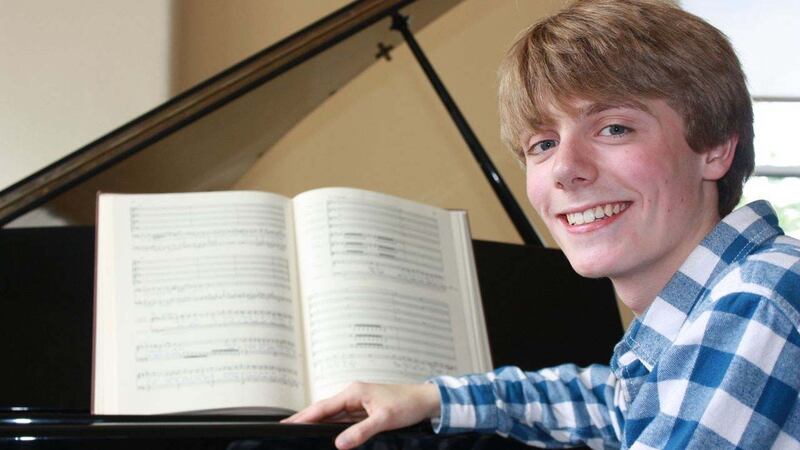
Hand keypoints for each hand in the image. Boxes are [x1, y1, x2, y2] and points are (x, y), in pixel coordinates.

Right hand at [281, 382, 440, 448]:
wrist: (425, 400)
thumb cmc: (408, 404)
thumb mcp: (384, 419)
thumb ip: (361, 431)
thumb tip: (339, 443)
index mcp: (354, 392)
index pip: (323, 407)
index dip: (304, 416)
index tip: (287, 423)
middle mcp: (353, 395)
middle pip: (323, 410)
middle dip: (305, 419)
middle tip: (286, 429)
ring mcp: (358, 403)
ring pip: (332, 416)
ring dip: (317, 424)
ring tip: (299, 432)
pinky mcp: (364, 411)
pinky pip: (343, 420)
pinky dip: (332, 427)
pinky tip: (324, 434)